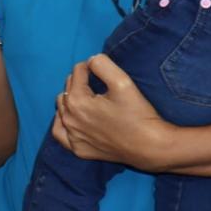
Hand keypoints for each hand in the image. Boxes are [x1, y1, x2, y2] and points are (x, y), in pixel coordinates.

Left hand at [49, 55, 176, 171]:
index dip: (90, 67)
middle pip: (67, 89)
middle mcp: (69, 119)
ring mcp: (72, 137)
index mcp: (77, 101)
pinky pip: (60, 133)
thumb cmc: (138, 114)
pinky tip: (74, 119)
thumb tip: (90, 61)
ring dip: (71, 100)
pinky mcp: (78, 150)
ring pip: (62, 109)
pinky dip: (63, 123)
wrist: (150, 147)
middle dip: (80, 82)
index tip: (103, 70)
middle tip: (98, 85)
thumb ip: (102, 64)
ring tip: (88, 99)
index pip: (77, 72)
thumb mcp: (122, 81)